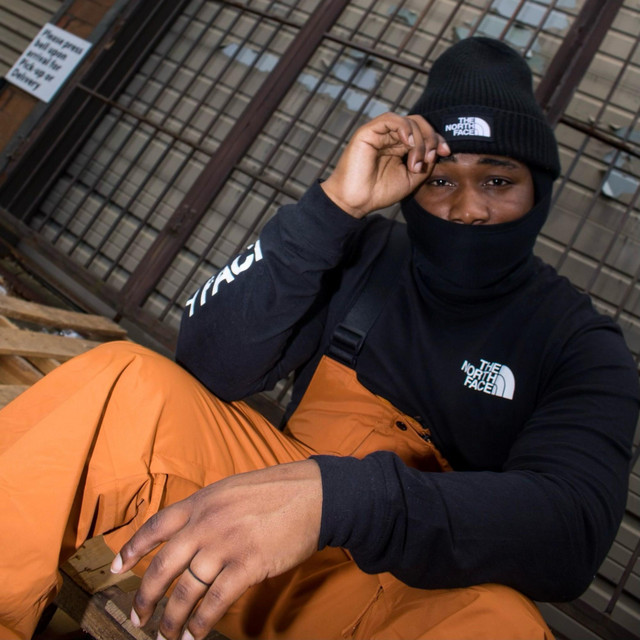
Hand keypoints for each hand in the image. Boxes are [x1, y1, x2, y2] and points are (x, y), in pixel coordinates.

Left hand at [110, 460, 321, 639]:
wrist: (314, 494)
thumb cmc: (276, 491)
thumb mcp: (232, 489)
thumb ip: (208, 509)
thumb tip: (189, 534)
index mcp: (201, 501)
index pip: (155, 526)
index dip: (132, 549)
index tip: (116, 569)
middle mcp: (206, 523)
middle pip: (163, 565)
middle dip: (145, 597)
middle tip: (138, 619)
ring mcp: (225, 544)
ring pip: (186, 589)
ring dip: (172, 619)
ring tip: (165, 636)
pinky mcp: (248, 565)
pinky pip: (215, 601)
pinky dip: (201, 623)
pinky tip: (195, 635)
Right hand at [321, 113, 449, 217]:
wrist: (356, 201)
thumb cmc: (378, 192)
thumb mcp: (411, 179)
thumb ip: (425, 164)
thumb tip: (436, 150)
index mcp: (398, 147)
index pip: (422, 133)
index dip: (437, 139)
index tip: (446, 152)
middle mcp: (390, 137)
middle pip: (418, 123)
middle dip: (431, 138)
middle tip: (431, 156)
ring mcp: (379, 133)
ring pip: (408, 122)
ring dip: (418, 140)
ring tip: (415, 162)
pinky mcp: (368, 132)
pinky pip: (390, 119)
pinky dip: (404, 128)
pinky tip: (407, 143)